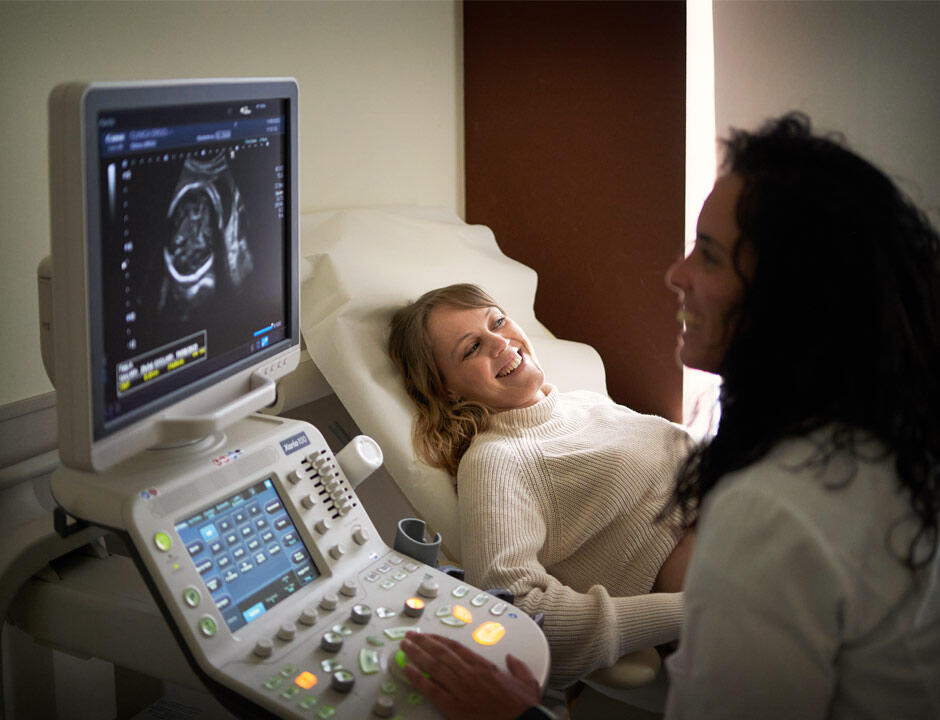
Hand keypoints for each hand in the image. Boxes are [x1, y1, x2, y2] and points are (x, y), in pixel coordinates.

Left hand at [400, 632, 541, 719]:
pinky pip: (431, 689)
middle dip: (423, 642)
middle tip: (410, 636)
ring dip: (416, 654)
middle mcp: (469, 674)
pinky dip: (418, 678)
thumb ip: (518, 667)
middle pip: (441, 652)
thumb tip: (512, 659)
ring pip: (433, 666)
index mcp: (484, 666)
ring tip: (404, 647)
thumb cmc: (522, 707)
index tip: (429, 635)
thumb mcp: (526, 681)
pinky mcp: (454, 707)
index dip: (440, 639)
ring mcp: (460, 689)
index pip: (456, 647)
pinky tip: (408, 670)